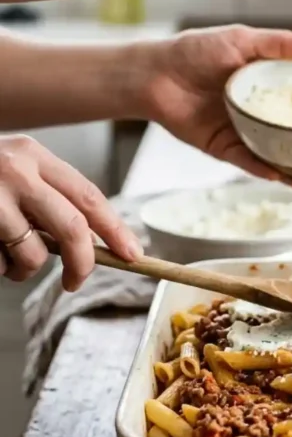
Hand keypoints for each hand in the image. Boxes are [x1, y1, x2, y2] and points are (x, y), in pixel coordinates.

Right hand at [0, 135, 141, 288]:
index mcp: (34, 155)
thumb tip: (89, 241)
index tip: (134, 254)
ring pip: (33, 254)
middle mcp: (16, 169)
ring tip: (5, 257)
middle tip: (75, 282)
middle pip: (72, 228)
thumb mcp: (12, 170)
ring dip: (23, 269)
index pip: (89, 195)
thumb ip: (46, 196)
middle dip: (82, 263)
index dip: (115, 229)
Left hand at [144, 25, 291, 191]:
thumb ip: (281, 44)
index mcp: (274, 89)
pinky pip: (251, 163)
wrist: (154, 72)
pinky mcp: (225, 149)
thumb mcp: (243, 40)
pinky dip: (269, 171)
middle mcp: (265, 115)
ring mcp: (247, 134)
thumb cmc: (196, 50)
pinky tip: (288, 176)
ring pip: (283, 159)